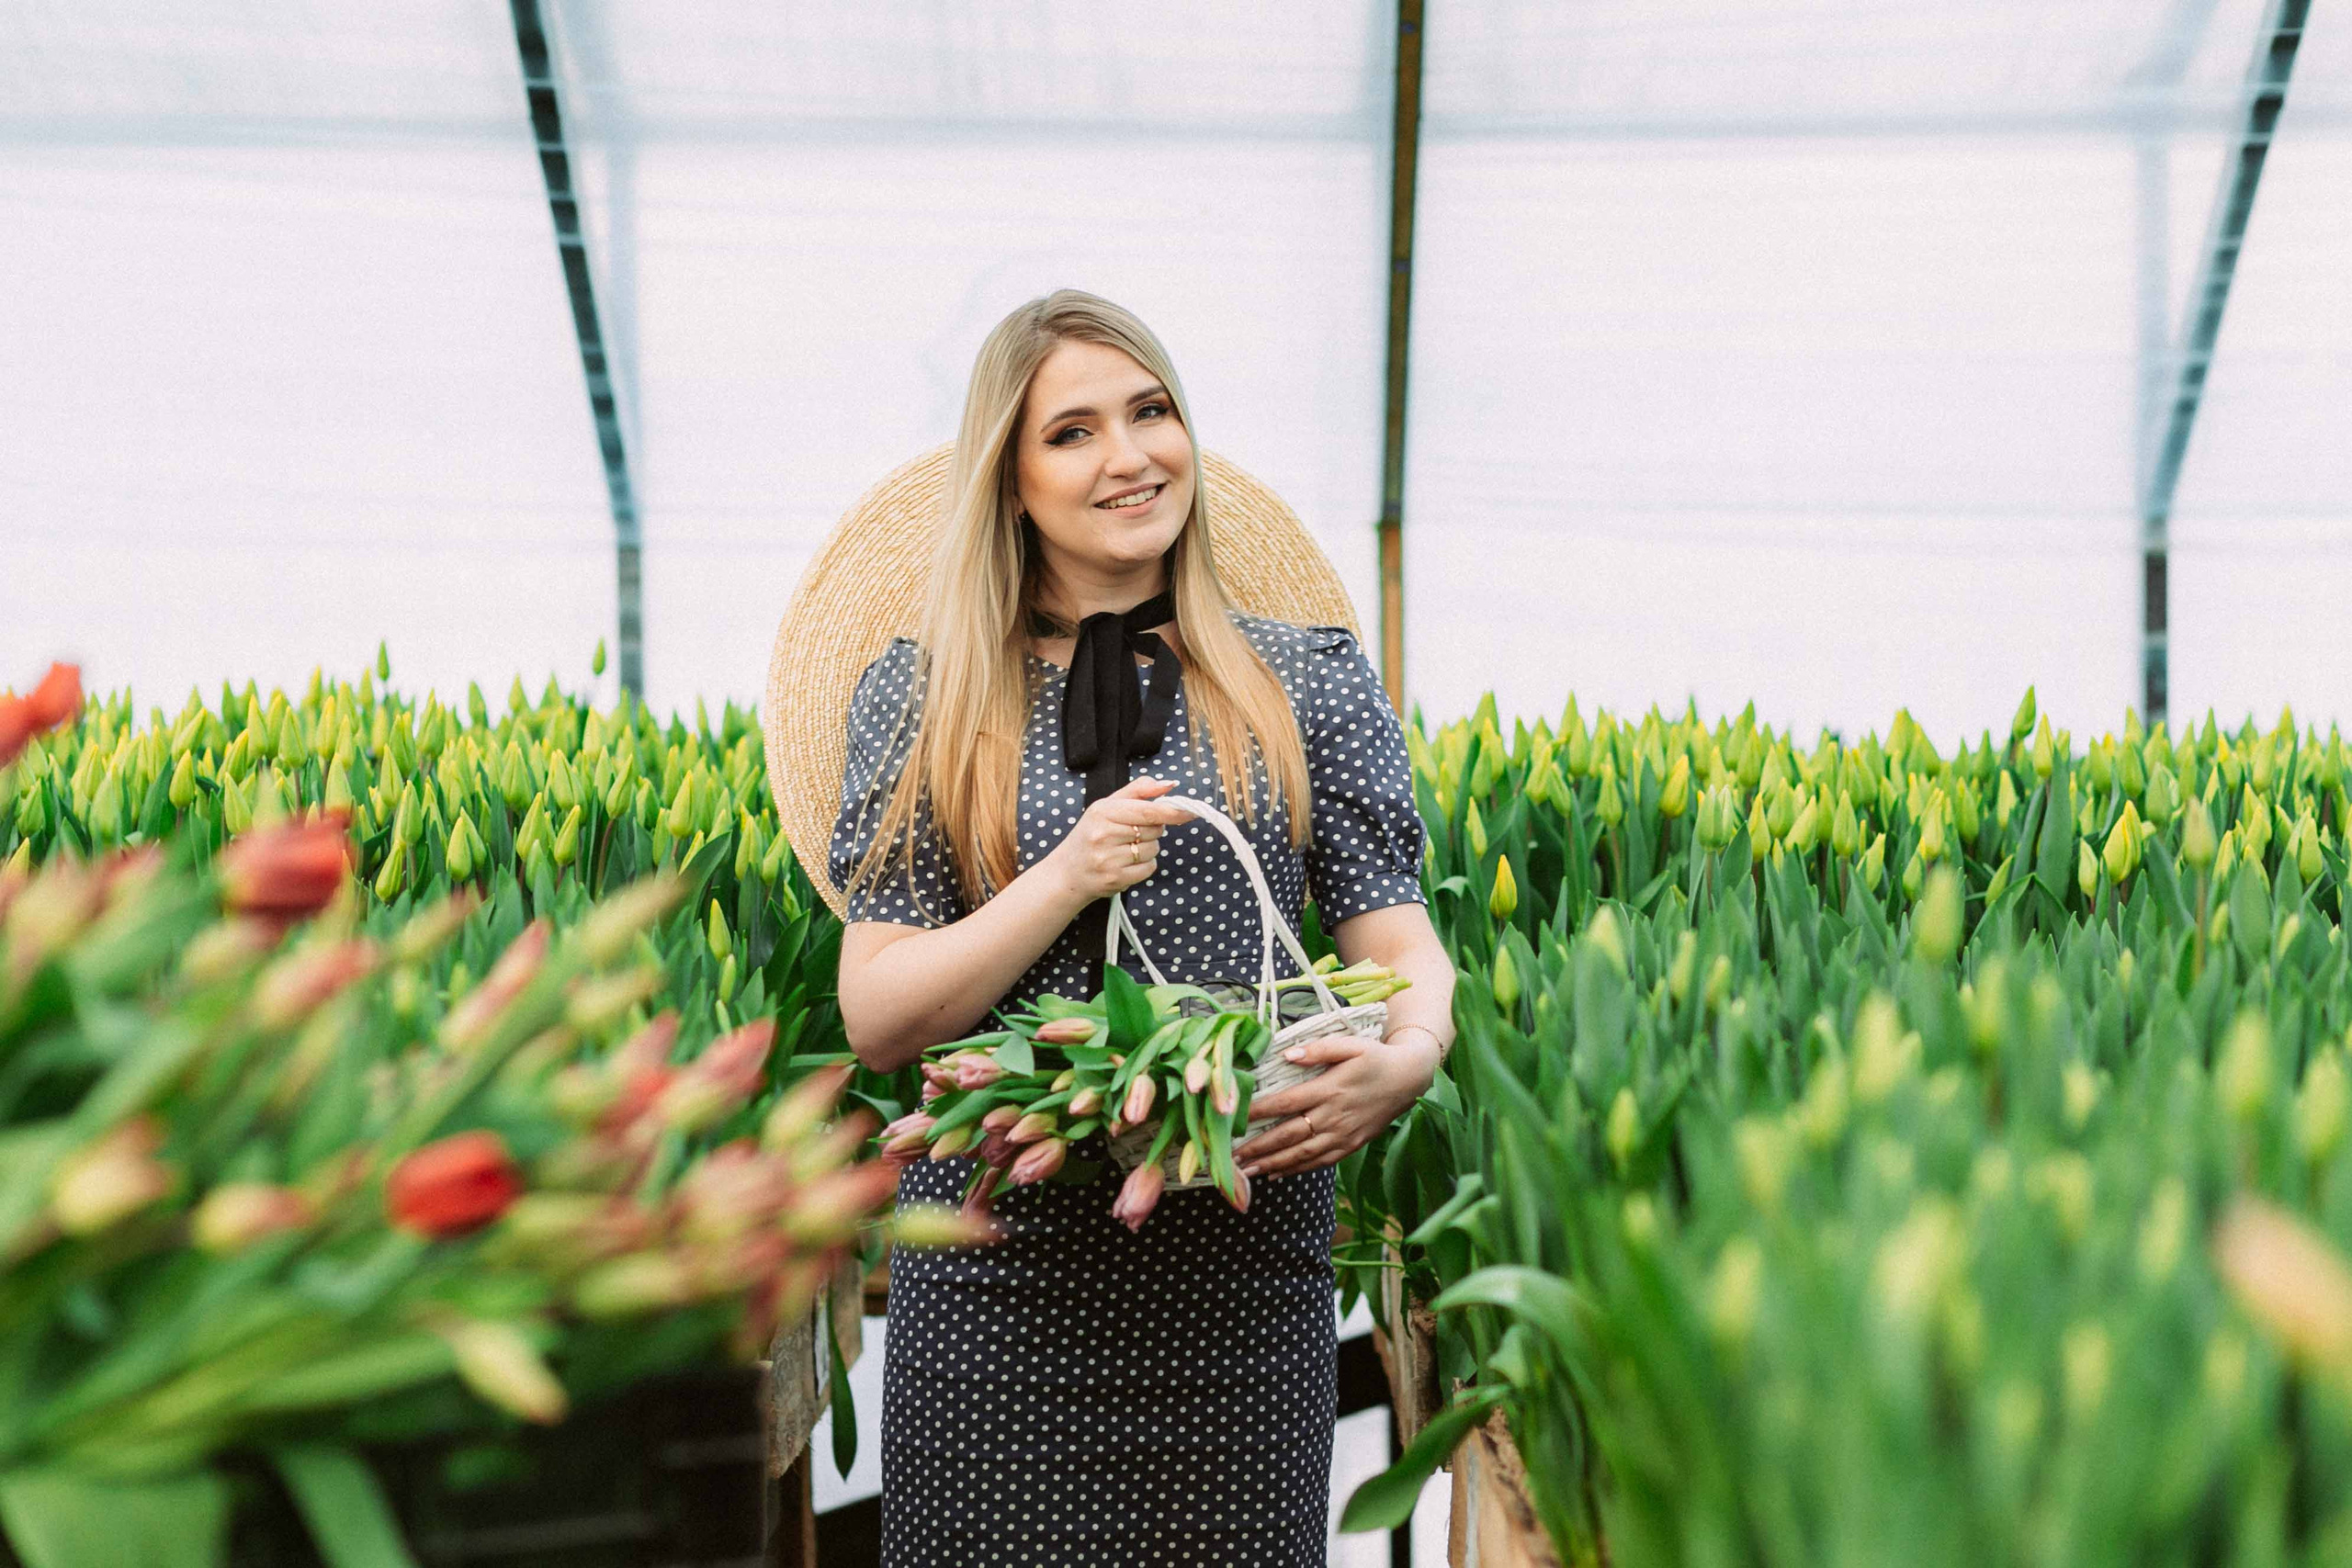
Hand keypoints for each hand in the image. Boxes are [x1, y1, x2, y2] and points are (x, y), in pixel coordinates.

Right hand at [1047, 775, 1196, 904]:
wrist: (1067, 872)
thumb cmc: (1090, 835)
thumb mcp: (1106, 806)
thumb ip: (1138, 791)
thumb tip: (1169, 784)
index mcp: (1103, 811)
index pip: (1147, 811)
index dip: (1172, 812)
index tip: (1189, 811)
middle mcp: (1103, 834)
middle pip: (1154, 830)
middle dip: (1152, 830)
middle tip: (1132, 832)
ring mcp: (1109, 859)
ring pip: (1153, 849)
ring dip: (1148, 849)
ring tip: (1125, 849)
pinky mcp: (1115, 879)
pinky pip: (1149, 868)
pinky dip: (1144, 865)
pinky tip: (1126, 863)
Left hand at [1234, 1030, 1439, 1180]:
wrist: (1409, 1079)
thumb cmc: (1375, 1058)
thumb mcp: (1350, 1045)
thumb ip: (1318, 1049)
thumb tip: (1286, 1055)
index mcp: (1330, 1089)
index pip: (1287, 1103)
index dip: (1260, 1112)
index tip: (1236, 1119)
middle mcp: (1334, 1115)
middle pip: (1289, 1135)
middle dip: (1259, 1147)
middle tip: (1232, 1156)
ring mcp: (1343, 1134)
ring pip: (1302, 1154)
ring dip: (1273, 1164)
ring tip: (1247, 1172)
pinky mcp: (1351, 1145)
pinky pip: (1320, 1162)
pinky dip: (1297, 1170)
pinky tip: (1277, 1174)